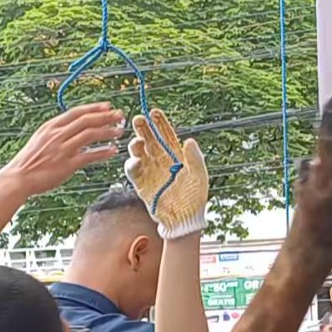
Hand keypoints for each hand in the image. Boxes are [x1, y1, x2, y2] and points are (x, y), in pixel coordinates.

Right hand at [0, 103, 123, 195]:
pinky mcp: (67, 164)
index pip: (76, 112)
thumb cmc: (29, 160)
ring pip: (90, 135)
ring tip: (120, 131)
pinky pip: (89, 155)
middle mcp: (58, 134)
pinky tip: (113, 151)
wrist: (19, 177)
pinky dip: (103, 152)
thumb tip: (72, 127)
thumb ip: (56, 132)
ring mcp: (63, 149)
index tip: (108, 106)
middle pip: (86, 120)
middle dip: (105, 116)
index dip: (94, 108)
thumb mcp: (40, 139)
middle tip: (120, 115)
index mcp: (51, 126)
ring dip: (107, 132)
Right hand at [124, 108, 209, 237]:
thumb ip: (195, 159)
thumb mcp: (199, 176)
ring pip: (138, 152)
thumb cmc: (194, 198)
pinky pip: (133, 171)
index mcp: (175, 155)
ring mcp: (150, 171)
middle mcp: (160, 160)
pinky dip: (132, 164)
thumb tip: (189, 140)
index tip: (154, 112)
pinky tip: (136, 160)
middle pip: (149, 139)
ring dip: (136, 145)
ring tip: (138, 141)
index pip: (166, 134)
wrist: (184, 220)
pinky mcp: (141, 184)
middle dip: (143, 128)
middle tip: (138, 119)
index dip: (159, 123)